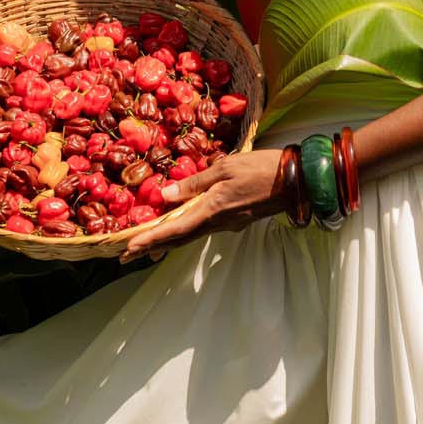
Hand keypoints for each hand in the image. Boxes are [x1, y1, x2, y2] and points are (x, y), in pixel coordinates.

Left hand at [121, 149, 284, 261]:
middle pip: (179, 239)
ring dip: (167, 242)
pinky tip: (177, 228)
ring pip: (190, 236)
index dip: (151, 239)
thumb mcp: (224, 168)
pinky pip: (202, 229)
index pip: (175, 229)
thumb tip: (165, 195)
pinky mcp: (234, 221)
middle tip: (127, 256)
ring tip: (145, 247)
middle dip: (153, 247)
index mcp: (211, 210)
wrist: (295, 181)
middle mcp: (217, 223)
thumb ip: (194, 182)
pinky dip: (183, 233)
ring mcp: (227, 225)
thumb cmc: (260, 168)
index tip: (130, 248)